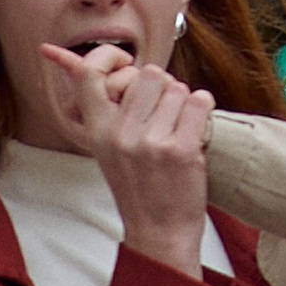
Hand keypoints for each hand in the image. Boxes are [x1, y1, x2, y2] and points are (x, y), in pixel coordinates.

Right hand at [45, 52, 210, 275]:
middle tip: (163, 112)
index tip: (94, 54)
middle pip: (149, 73)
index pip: (86, 77)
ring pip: (177, 87)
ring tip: (178, 128)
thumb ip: (106, 113)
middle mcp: (121, 134)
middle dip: (162, 87)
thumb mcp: (108, 150)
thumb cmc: (138, 188)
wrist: (159, 232)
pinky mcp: (181, 149)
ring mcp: (151, 141)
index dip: (94, 57)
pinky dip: (203, 110)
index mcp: (98, 132)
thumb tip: (82, 67)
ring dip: (184, 102)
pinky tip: (195, 129)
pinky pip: (199, 102)